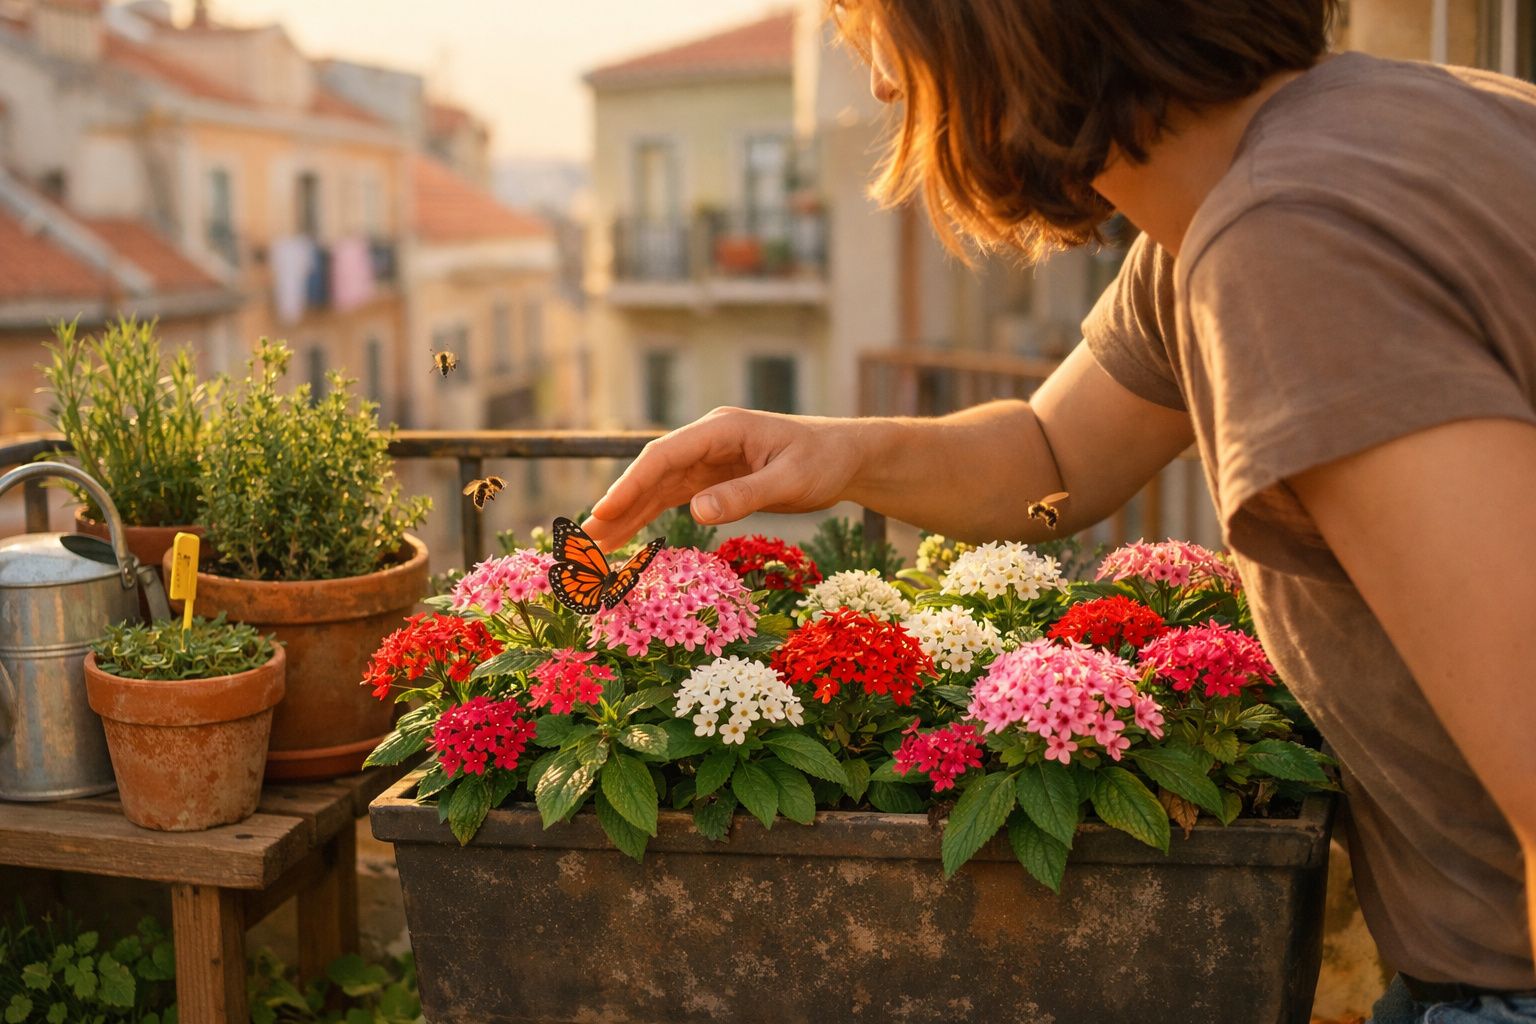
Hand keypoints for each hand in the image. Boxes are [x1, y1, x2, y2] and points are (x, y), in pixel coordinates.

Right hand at [583, 407, 866, 548]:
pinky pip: (674, 497)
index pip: (664, 455)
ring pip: (658, 486)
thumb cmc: (823, 463)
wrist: (846, 458)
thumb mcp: (789, 481)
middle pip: (652, 471)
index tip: (605, 510)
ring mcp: (708, 459)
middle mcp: (708, 440)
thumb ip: (743, 495)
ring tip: (595, 544)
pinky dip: (649, 516)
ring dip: (627, 513)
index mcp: (721, 429)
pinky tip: (626, 536)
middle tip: (584, 537)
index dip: (631, 483)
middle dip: (618, 503)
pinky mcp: (714, 478)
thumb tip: (695, 512)